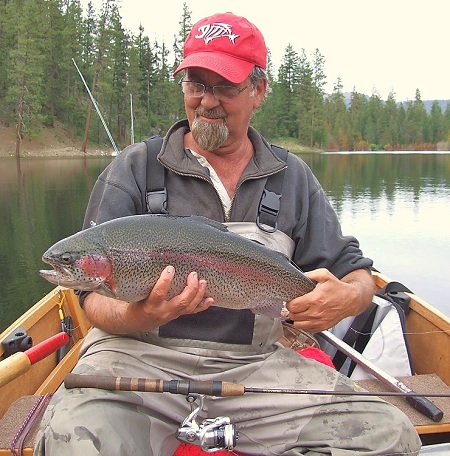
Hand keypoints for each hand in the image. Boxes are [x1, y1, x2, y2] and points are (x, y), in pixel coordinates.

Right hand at [83, 266, 213, 333]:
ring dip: (198, 294)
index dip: (165, 282)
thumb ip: (126, 276)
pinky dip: (203, 305)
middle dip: (189, 289)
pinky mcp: (178, 313)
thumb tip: (118, 255)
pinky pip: (192, 311)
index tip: (170, 268)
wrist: (136, 320)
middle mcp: (162, 311)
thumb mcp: (126, 291)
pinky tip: (211, 298)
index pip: (158, 294)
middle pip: (180, 303)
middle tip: (194, 274)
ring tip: (202, 281)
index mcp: (149, 306)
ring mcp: (172, 314)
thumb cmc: (131, 300)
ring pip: (188, 307)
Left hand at [287, 268, 374, 332]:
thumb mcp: (324, 275)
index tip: (291, 301)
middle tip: (295, 306)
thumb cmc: (338, 288)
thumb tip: (299, 276)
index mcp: (315, 299)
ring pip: (298, 325)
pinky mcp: (323, 327)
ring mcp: (319, 321)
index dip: (289, 303)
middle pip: (293, 316)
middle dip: (292, 310)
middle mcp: (316, 312)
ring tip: (300, 312)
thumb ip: (309, 274)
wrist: (351, 300)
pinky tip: (306, 318)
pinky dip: (304, 325)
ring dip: (297, 319)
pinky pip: (307, 329)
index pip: (293, 306)